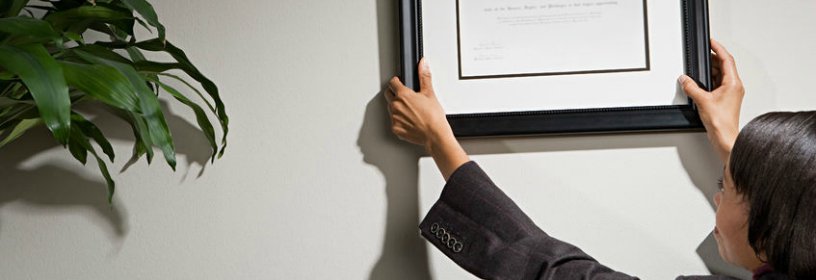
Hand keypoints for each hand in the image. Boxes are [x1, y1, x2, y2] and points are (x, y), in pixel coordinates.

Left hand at [385, 58, 468, 179]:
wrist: (435, 135)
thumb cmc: (433, 117)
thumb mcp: (429, 93)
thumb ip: (424, 76)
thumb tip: (423, 64)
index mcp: (402, 95)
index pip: (392, 83)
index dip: (397, 82)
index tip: (400, 83)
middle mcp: (395, 106)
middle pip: (389, 95)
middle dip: (395, 94)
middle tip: (406, 97)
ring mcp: (394, 118)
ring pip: (391, 109)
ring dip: (397, 108)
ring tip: (411, 111)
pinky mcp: (395, 129)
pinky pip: (394, 122)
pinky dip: (400, 121)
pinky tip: (410, 121)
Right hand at [679, 39, 744, 162]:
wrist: (725, 137)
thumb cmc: (721, 122)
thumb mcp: (702, 101)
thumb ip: (691, 87)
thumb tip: (685, 79)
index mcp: (733, 83)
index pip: (726, 59)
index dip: (718, 48)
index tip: (711, 41)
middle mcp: (734, 87)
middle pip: (724, 66)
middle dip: (712, 59)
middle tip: (703, 54)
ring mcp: (730, 93)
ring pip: (720, 75)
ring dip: (710, 71)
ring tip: (698, 69)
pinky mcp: (725, 100)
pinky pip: (717, 85)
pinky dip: (708, 81)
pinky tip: (699, 83)